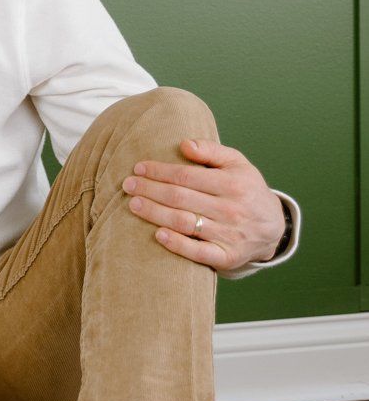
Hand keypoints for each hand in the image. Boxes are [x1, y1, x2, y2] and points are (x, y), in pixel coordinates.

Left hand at [122, 137, 286, 271]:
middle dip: (150, 190)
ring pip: (184, 223)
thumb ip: (211, 151)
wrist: (274, 227)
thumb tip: (184, 144)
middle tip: (127, 185)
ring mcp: (229, 235)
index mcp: (233, 183)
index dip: (160, 171)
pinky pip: (198, 253)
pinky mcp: (227, 257)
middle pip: (180, 198)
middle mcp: (231, 209)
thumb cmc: (247, 190)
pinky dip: (177, 244)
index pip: (187, 176)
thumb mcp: (238, 164)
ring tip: (133, 205)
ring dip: (155, 213)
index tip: (139, 168)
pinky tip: (157, 234)